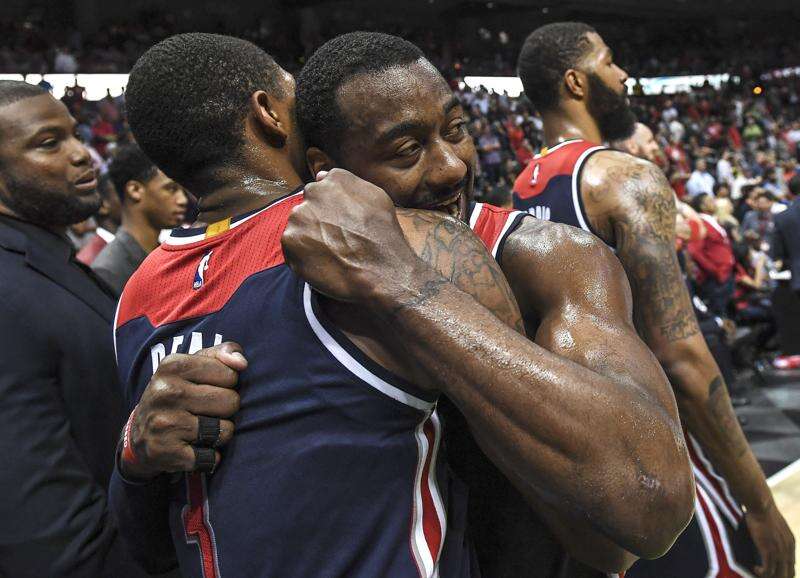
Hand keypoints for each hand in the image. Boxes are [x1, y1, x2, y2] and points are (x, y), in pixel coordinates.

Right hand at [120, 342, 246, 479]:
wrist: (139, 433)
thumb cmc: (178, 393)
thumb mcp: (194, 365)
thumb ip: (223, 353)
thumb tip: (241, 363)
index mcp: (173, 365)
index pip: (231, 374)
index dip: (227, 384)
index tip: (208, 388)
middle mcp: (166, 392)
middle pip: (231, 402)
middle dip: (225, 409)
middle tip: (205, 411)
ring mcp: (164, 423)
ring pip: (225, 430)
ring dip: (219, 434)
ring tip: (200, 429)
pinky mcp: (165, 451)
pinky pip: (211, 457)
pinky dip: (208, 457)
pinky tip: (193, 449)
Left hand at [281, 169, 418, 302]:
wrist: (379, 271)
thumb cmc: (383, 235)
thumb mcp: (377, 198)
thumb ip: (349, 183)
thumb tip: (322, 176)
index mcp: (334, 180)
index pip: (323, 187)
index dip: (330, 206)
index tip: (340, 221)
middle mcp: (313, 193)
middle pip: (309, 204)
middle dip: (318, 218)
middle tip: (335, 238)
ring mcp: (299, 217)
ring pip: (299, 224)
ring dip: (309, 234)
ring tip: (330, 251)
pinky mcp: (290, 241)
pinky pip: (292, 245)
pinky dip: (303, 253)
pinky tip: (322, 261)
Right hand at [747, 501, 794, 577]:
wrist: (761, 505)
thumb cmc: (762, 510)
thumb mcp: (773, 524)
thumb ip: (774, 534)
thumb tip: (766, 537)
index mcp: (791, 543)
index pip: (792, 566)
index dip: (785, 573)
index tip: (774, 574)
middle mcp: (788, 549)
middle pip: (788, 573)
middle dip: (779, 577)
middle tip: (765, 576)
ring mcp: (779, 551)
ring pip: (779, 574)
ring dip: (769, 576)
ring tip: (759, 573)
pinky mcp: (769, 551)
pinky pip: (768, 570)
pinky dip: (761, 573)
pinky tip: (754, 568)